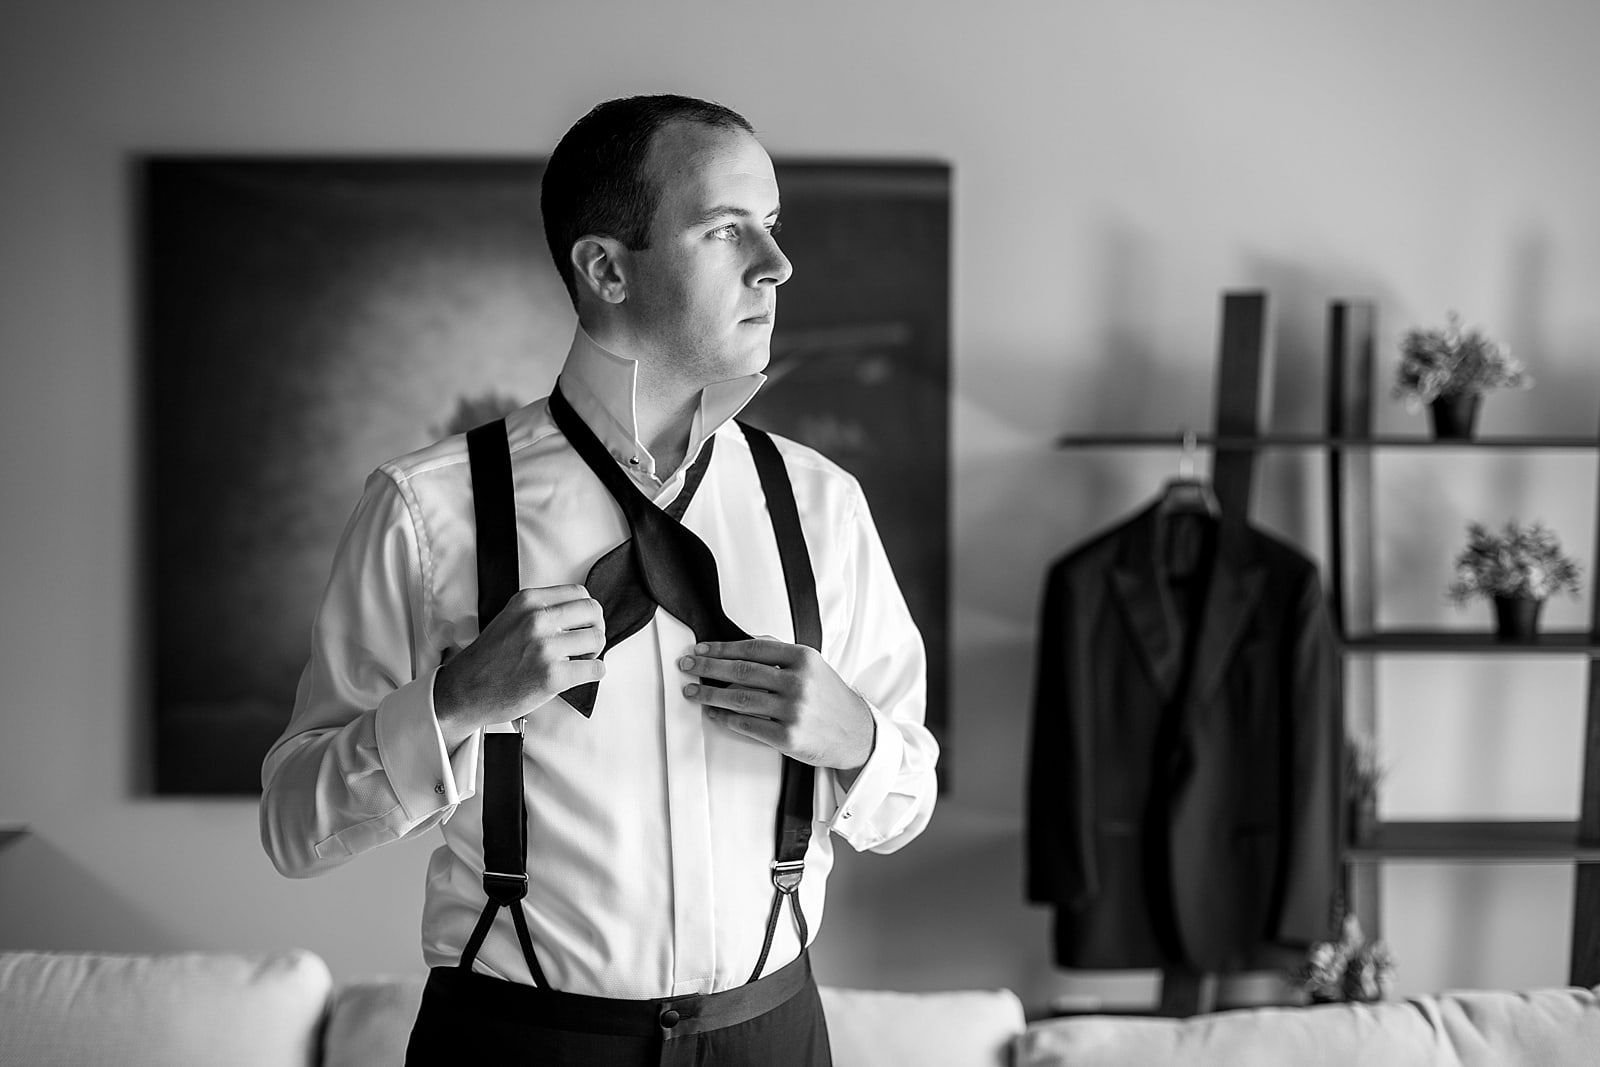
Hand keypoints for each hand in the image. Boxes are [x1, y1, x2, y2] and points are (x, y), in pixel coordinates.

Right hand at [433, 585, 604, 750]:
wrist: (465, 690)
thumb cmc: (489, 658)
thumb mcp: (512, 617)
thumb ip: (542, 610)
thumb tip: (580, 613)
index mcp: (528, 601)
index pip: (579, 593)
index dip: (585, 611)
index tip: (580, 624)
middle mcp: (536, 620)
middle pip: (593, 612)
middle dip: (595, 628)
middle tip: (586, 643)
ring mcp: (545, 648)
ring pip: (597, 639)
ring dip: (594, 652)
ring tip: (579, 660)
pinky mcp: (552, 676)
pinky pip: (596, 668)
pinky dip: (593, 672)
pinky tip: (578, 675)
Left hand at [678, 638, 874, 772]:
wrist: (857, 734)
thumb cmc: (831, 698)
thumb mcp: (814, 666)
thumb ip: (781, 653)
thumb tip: (743, 642)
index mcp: (803, 658)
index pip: (752, 647)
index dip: (722, 648)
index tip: (701, 649)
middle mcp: (798, 682)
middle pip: (741, 671)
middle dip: (708, 667)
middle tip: (687, 666)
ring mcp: (793, 710)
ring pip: (739, 698)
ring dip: (710, 693)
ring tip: (692, 691)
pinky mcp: (788, 736)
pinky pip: (747, 724)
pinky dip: (725, 718)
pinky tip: (713, 713)